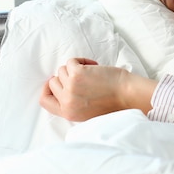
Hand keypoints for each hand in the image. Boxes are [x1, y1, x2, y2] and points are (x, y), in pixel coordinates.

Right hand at [39, 58, 156, 121]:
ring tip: (92, 73)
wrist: (129, 95)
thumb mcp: (88, 111)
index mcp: (68, 113)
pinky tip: (94, 66)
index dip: (47, 89)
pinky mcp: (78, 74)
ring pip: (62, 70)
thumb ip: (73, 102)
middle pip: (53, 82)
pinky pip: (71, 61)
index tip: (54, 81)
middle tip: (83, 77)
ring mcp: (71, 87)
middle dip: (66, 76)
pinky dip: (82, 60)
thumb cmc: (113, 101)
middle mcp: (67, 101)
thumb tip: (60, 83)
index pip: (45, 101)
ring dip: (76, 68)